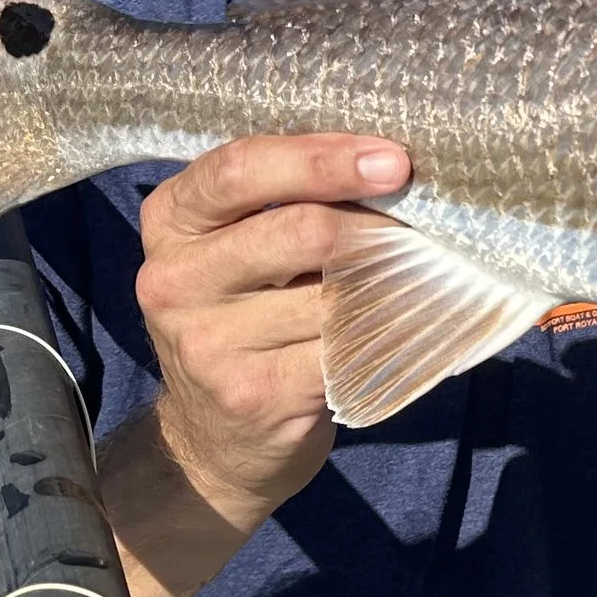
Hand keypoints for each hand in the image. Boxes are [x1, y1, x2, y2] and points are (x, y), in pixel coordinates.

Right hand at [126, 132, 409, 533]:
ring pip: (334, 292)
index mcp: (171, 221)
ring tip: (417, 275)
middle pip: (300, 228)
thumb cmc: (244, 317)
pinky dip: (388, 332)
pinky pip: (345, 348)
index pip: (241, 168)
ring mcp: (209, 344)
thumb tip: (387, 164)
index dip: (323, 159)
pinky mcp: (254, 394)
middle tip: (424, 224)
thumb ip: (283, 201)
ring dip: (390, 281)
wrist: (212, 438)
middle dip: (376, 223)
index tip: (394, 160)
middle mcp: (175, 280)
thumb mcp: (233, 248)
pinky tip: (406, 324)